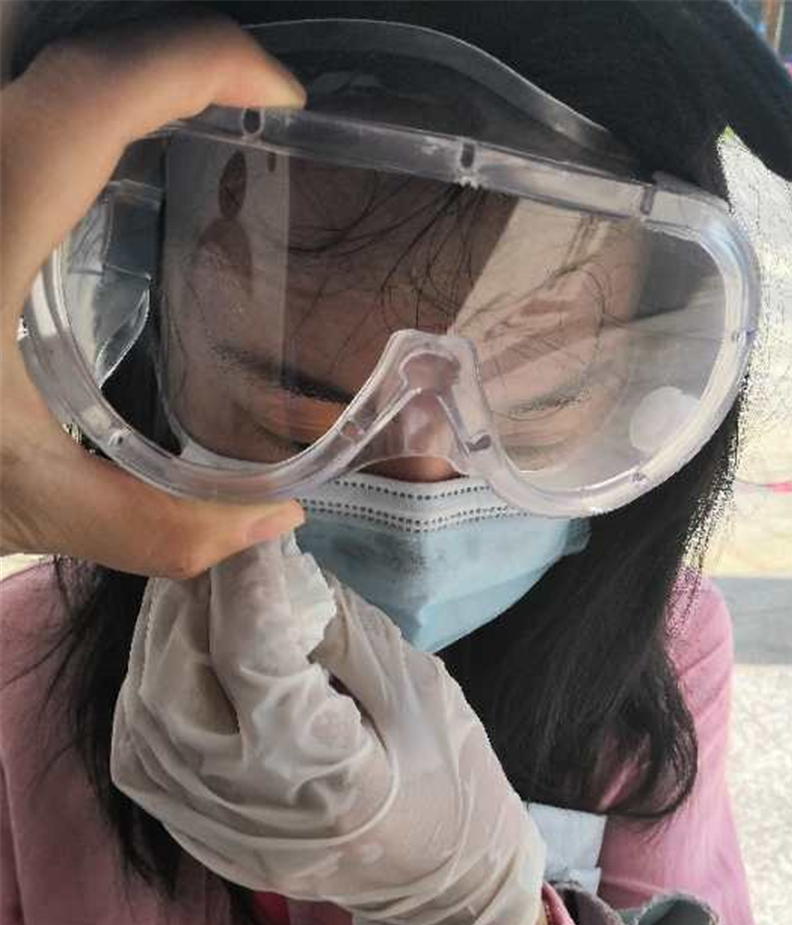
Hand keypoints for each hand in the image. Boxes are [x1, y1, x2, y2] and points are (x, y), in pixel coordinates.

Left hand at [0, 9, 305, 576]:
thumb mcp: (28, 503)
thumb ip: (160, 525)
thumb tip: (280, 519)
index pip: (93, 95)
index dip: (202, 63)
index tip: (278, 94)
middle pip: (41, 33)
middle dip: (146, 42)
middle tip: (224, 94)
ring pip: (8, 54)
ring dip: (92, 68)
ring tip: (171, 110)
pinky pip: (0, 105)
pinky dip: (50, 103)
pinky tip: (87, 158)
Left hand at [110, 538, 546, 924]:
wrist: (438, 877)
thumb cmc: (447, 774)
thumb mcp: (415, 688)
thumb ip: (338, 626)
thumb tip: (274, 564)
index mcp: (327, 776)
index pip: (253, 658)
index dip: (244, 578)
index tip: (250, 516)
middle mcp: (253, 811)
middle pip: (175, 686)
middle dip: (187, 601)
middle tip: (215, 542)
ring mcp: (216, 832)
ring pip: (144, 718)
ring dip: (160, 638)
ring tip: (194, 585)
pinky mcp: (197, 835)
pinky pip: (140, 752)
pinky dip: (148, 685)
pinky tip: (177, 647)